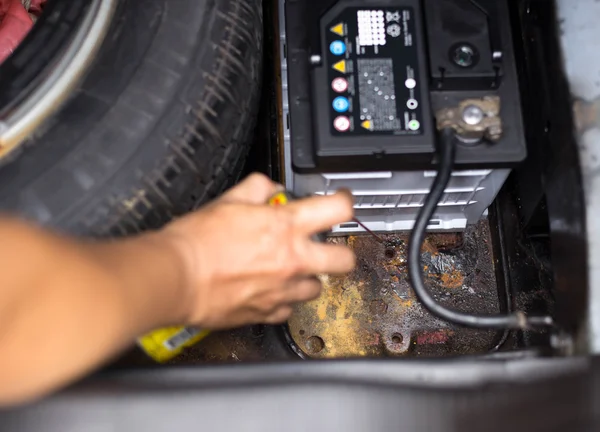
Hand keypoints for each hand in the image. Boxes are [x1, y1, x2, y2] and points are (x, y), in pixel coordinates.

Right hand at [161, 173, 355, 328]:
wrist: (175, 277)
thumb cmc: (197, 241)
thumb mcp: (228, 201)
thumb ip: (257, 189)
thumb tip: (270, 188)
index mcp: (285, 226)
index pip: (338, 209)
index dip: (346, 203)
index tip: (343, 204)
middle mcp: (292, 260)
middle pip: (344, 261)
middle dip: (339, 253)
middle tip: (325, 247)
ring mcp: (283, 290)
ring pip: (318, 288)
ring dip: (308, 278)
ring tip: (289, 270)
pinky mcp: (268, 313)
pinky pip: (289, 309)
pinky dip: (283, 300)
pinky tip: (269, 290)